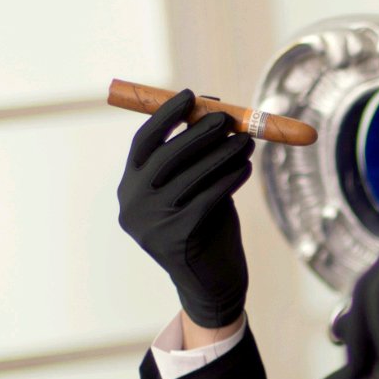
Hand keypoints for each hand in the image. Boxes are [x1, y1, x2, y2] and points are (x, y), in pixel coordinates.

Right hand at [117, 86, 252, 330]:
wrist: (212, 284)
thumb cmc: (206, 226)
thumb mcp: (196, 185)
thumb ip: (196, 152)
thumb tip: (210, 103)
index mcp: (130, 187)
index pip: (142, 143)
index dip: (165, 116)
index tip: (190, 95)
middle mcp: (133, 205)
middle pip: (165, 157)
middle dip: (199, 132)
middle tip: (228, 118)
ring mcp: (152, 224)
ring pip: (191, 177)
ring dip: (223, 154)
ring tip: (247, 141)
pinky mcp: (176, 238)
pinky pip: (207, 197)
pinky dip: (229, 178)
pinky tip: (246, 167)